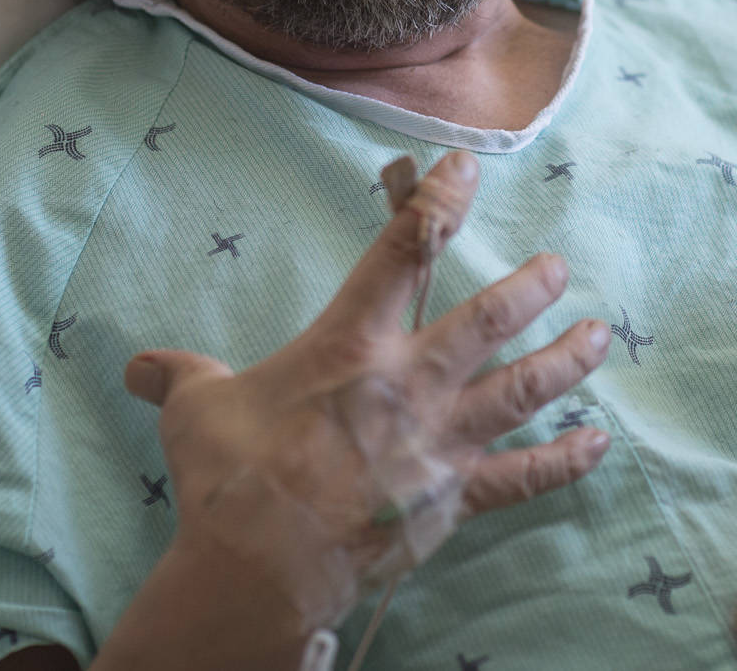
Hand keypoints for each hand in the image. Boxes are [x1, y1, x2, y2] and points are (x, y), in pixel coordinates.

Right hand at [120, 150, 612, 631]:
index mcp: (350, 346)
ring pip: (523, 388)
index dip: (437, 202)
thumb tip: (138, 367)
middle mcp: (408, 383)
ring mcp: (440, 442)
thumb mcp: (196, 410)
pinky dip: (564, 461)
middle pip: (487, 318)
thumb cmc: (229, 480)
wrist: (258, 567)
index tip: (466, 168)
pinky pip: (523, 478)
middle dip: (529, 286)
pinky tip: (598, 444)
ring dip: (566, 360)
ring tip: (599, 335)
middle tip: (558, 266)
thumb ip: (180, 375)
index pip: (403, 253)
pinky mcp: (454, 499)